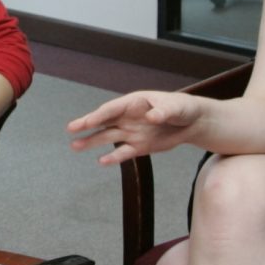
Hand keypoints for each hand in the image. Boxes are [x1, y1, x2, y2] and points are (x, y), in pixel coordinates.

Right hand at [66, 91, 206, 165]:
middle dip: (87, 125)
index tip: (86, 121)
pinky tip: (101, 162)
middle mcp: (128, 117)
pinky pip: (123, 152)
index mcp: (134, 102)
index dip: (99, 115)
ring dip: (92, 142)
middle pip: (104, 122)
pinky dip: (113, 157)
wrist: (193, 123)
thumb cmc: (183, 108)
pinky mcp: (139, 146)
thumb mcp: (176, 107)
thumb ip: (164, 111)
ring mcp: (132, 132)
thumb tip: (151, 117)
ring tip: (75, 146)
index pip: (113, 109)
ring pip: (108, 137)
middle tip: (71, 129)